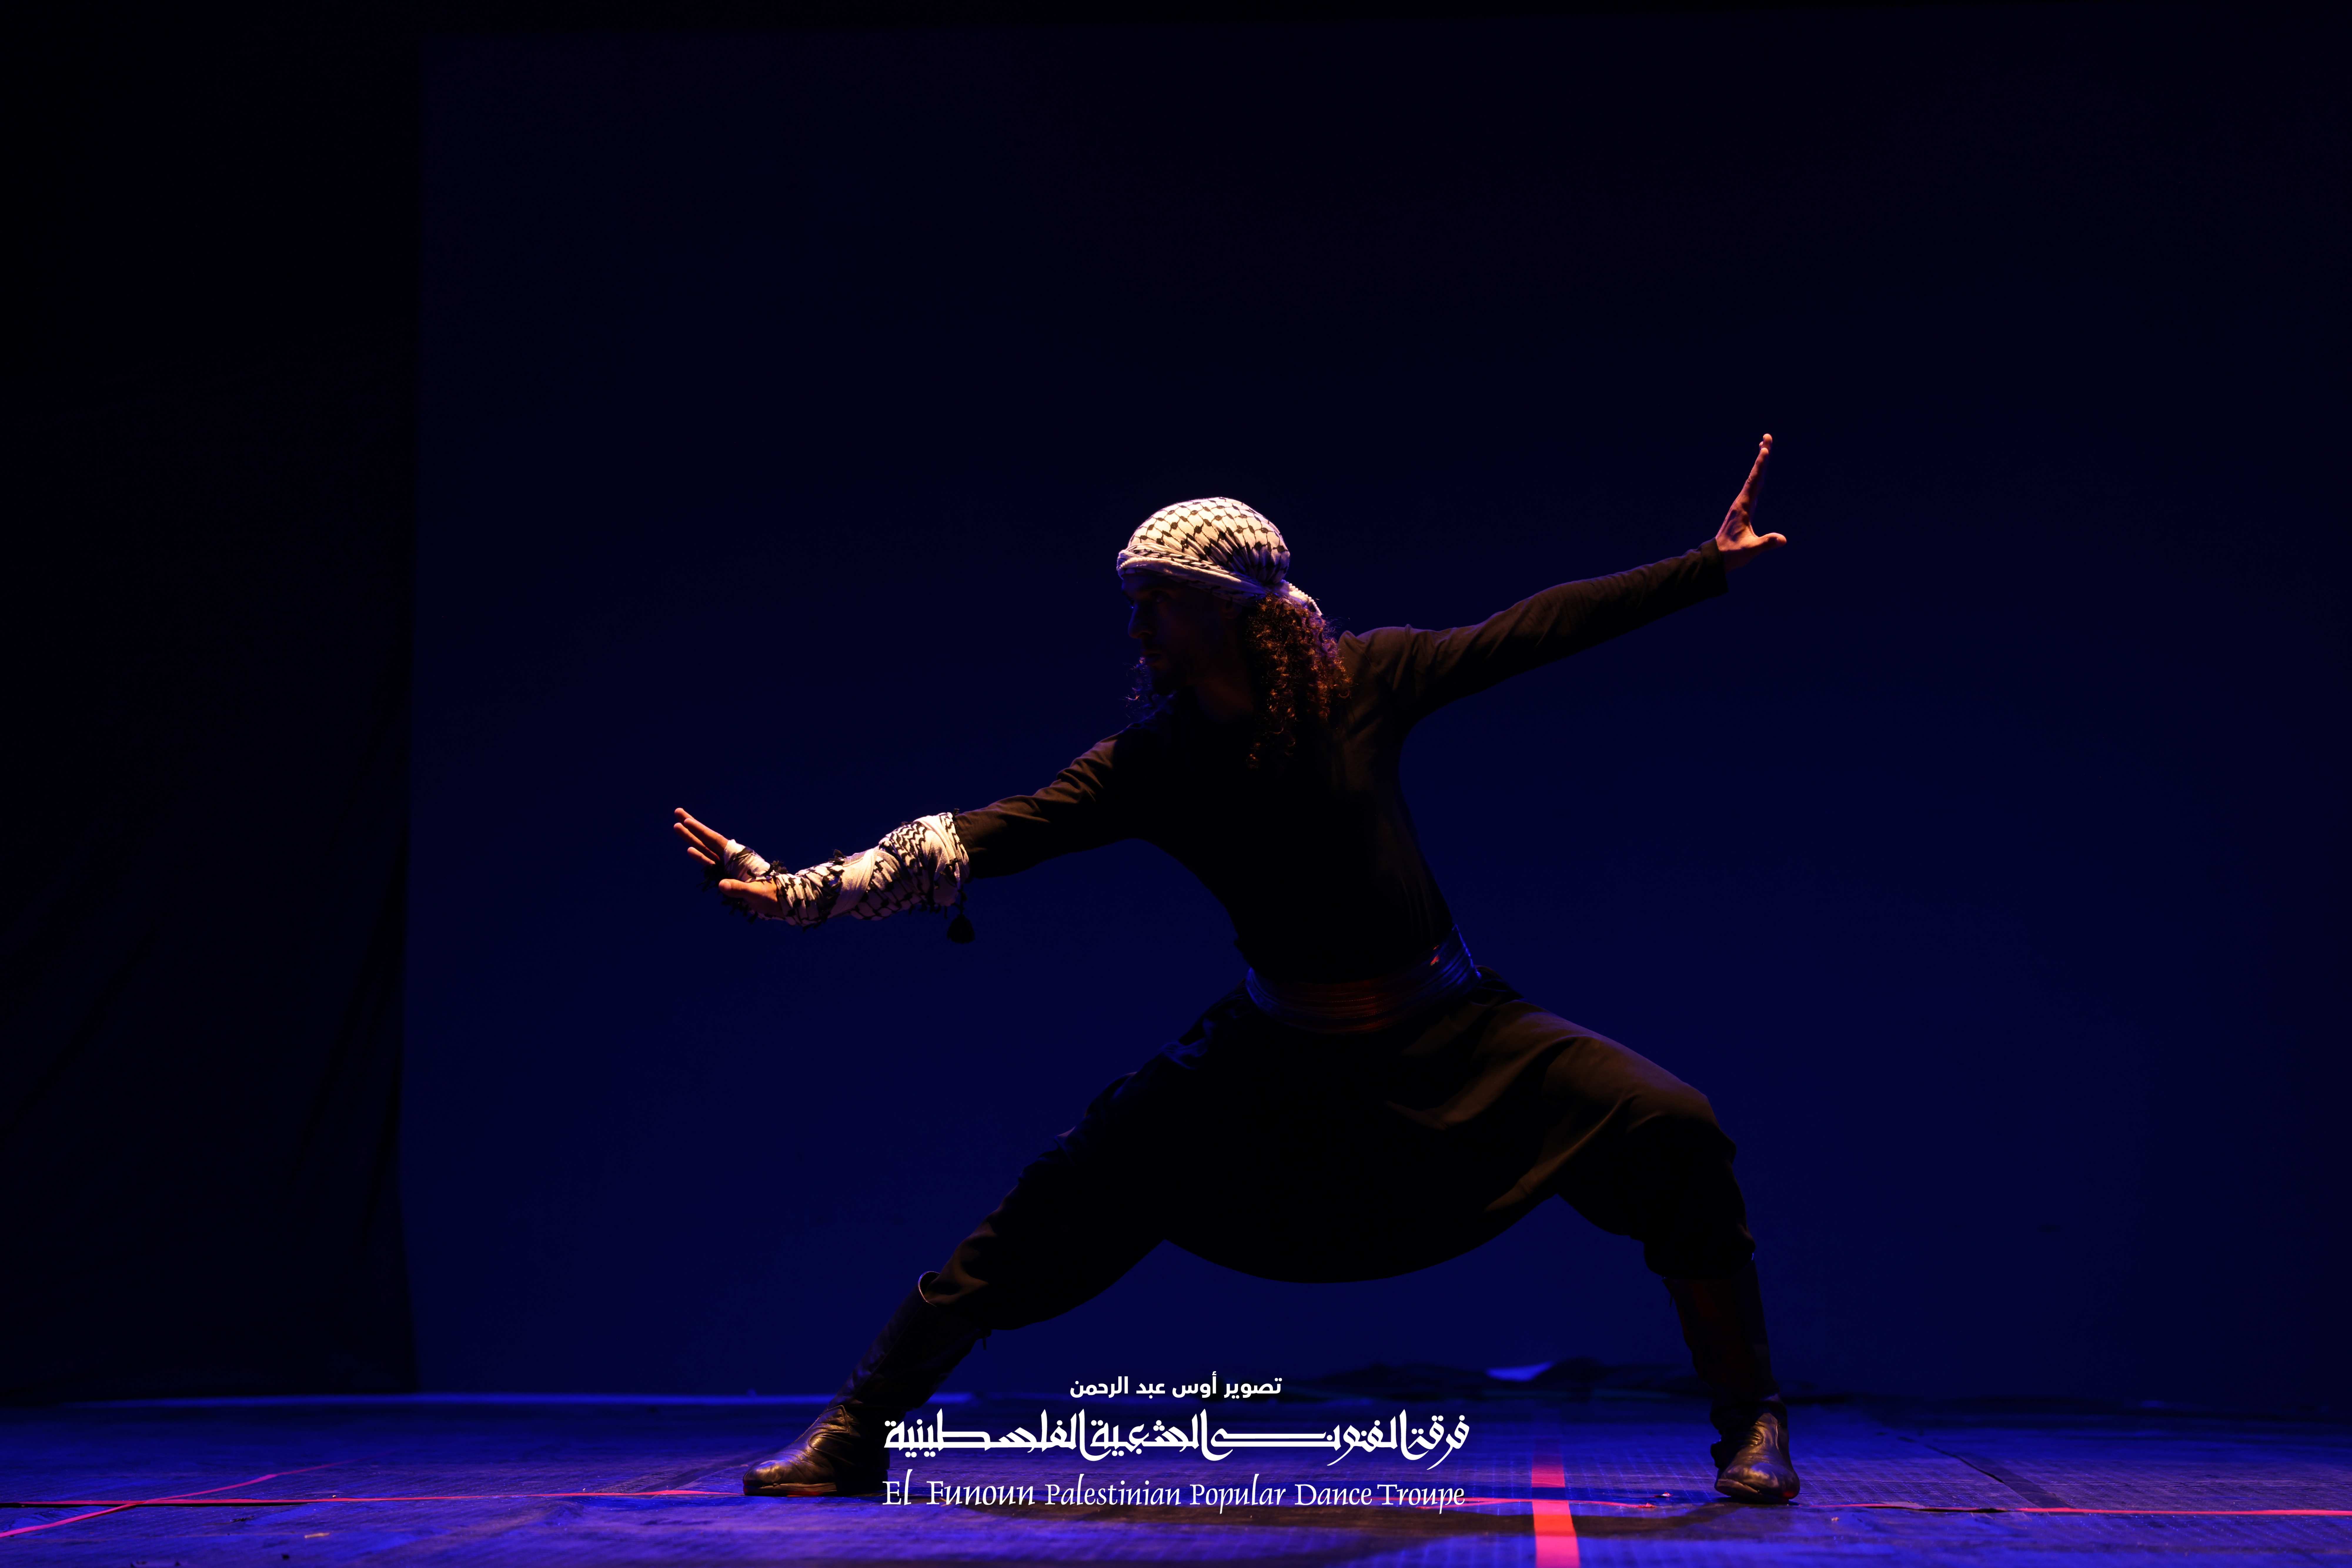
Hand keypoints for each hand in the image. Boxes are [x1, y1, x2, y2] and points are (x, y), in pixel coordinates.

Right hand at [672, 807, 778, 916]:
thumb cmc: (771, 895)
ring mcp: (727, 866)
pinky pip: (710, 864)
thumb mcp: (756, 892)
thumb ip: (739, 888)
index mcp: (738, 857)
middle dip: (692, 827)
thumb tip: (722, 885)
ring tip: (676, 826)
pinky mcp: (727, 875)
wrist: (779, 901)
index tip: (687, 820)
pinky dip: (700, 857)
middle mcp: (731, 858)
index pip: (715, 841)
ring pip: (705, 849)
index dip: (701, 831)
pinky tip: (690, 850)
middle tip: (677, 812)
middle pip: (707, 840)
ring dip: (691, 839)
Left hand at [1714, 434, 1786, 568]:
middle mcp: (1742, 502)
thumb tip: (1782, 539)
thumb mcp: (1750, 549)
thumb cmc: (1732, 554)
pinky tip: (1761, 474)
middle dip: (1762, 457)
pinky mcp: (1743, 509)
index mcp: (1743, 507)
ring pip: (1753, 480)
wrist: (1717, 558)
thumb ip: (1765, 544)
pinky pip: (1752, 488)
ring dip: (1760, 465)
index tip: (1764, 450)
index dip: (1760, 466)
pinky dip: (1758, 477)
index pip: (1754, 482)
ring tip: (1765, 448)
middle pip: (1754, 475)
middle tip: (1767, 438)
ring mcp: (1742, 505)